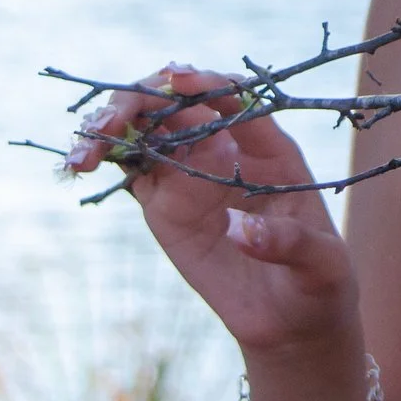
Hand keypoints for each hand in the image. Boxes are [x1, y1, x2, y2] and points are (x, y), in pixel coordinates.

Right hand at [66, 63, 356, 355]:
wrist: (291, 320)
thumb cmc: (318, 282)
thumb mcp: (321, 265)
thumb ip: (287, 244)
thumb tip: (239, 229)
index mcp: (271, 149)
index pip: (236, 99)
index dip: (205, 83)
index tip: (177, 80)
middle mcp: (226, 149)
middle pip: (179, 104)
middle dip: (140, 101)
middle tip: (109, 124)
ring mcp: (191, 174)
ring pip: (146, 130)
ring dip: (111, 126)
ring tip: (83, 152)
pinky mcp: (164, 203)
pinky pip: (131, 168)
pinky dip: (103, 158)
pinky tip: (79, 163)